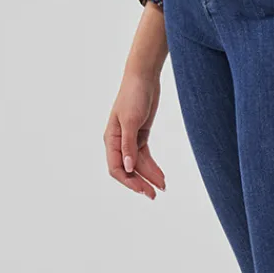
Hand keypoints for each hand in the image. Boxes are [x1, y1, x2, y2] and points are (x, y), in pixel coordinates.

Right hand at [105, 65, 166, 198]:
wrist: (144, 77)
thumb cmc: (133, 95)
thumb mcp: (131, 121)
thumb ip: (128, 145)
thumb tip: (128, 167)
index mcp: (111, 139)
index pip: (116, 168)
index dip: (128, 181)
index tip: (142, 189)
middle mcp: (118, 141)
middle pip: (128, 169)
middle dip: (140, 183)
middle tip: (153, 195)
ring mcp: (130, 139)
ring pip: (138, 164)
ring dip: (149, 176)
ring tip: (162, 187)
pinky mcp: (140, 134)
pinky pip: (145, 156)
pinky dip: (152, 166)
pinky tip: (161, 176)